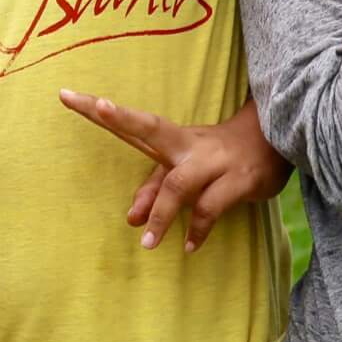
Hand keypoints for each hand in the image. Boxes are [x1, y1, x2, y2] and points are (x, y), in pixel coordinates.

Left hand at [60, 90, 289, 251]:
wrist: (274, 142)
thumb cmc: (217, 155)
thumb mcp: (184, 167)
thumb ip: (154, 189)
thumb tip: (131, 219)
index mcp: (171, 139)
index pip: (132, 124)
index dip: (101, 112)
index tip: (68, 95)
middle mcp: (187, 144)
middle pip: (152, 127)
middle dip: (123, 117)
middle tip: (99, 105)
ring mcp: (213, 160)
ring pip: (180, 183)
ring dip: (162, 214)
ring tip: (149, 242)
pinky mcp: (238, 180)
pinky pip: (211, 207)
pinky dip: (199, 228)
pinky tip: (190, 245)